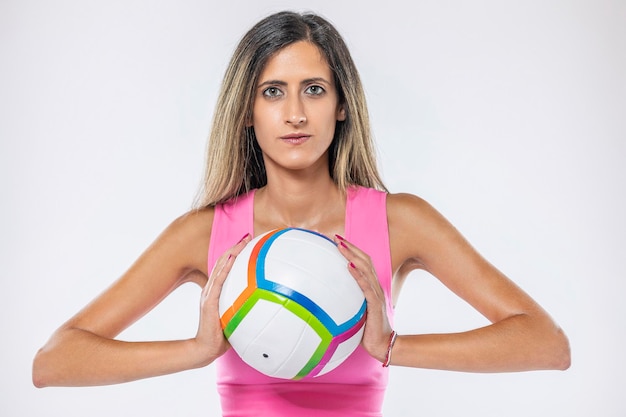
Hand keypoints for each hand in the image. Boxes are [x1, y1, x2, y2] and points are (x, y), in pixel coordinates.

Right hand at [195, 233, 251, 363]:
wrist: (207, 349)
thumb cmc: (223, 335)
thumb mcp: (235, 315)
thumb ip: (244, 307)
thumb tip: (265, 303)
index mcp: (216, 292)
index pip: (225, 268)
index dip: (235, 253)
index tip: (247, 243)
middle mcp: (211, 289)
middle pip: (223, 262)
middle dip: (235, 248)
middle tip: (247, 236)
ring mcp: (209, 294)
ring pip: (220, 267)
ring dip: (231, 253)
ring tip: (242, 242)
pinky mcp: (208, 302)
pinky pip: (218, 281)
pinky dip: (224, 268)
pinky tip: (232, 258)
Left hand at [334, 235, 392, 363]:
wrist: (382, 345)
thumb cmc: (368, 329)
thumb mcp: (356, 311)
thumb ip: (348, 301)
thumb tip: (329, 296)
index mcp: (371, 287)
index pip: (363, 263)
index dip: (352, 250)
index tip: (339, 241)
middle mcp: (375, 287)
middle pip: (364, 260)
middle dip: (351, 247)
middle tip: (337, 237)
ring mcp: (376, 294)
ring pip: (365, 269)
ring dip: (352, 255)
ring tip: (340, 245)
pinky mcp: (375, 304)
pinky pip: (366, 286)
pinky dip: (357, 275)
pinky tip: (349, 266)